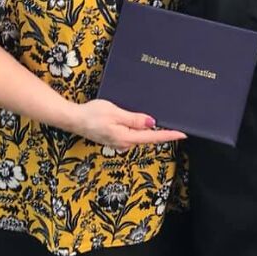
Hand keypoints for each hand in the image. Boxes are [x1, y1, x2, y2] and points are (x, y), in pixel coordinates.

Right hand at [68, 99, 186, 148]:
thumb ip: (134, 119)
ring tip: (161, 121)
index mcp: (126, 137)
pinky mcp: (115, 138)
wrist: (74, 119)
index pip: (152, 137)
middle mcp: (124, 143)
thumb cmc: (92, 114)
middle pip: (148, 137)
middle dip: (161, 131)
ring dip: (149, 129)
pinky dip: (139, 128)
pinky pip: (132, 134)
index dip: (168, 135)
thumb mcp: (115, 112)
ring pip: (140, 135)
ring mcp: (120, 142)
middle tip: (176, 125)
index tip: (182, 134)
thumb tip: (151, 123)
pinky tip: (141, 121)